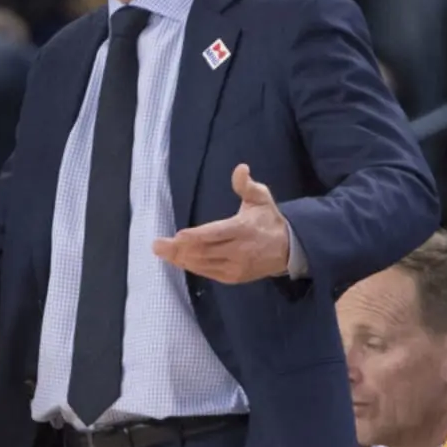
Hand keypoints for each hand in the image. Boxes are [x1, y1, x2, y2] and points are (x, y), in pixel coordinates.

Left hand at [153, 164, 290, 282]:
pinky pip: (209, 273)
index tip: (177, 236)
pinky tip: (179, 261)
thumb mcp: (261, 198)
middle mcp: (239, 251)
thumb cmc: (269, 219)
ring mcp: (236, 267)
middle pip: (204, 252)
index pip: (216, 234)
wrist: (289, 249)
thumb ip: (247, 185)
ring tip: (163, 252)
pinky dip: (193, 267)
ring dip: (181, 259)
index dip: (195, 237)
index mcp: (243, 229)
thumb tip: (241, 168)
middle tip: (157, 245)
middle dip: (178, 250)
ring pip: (204, 265)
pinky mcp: (234, 278)